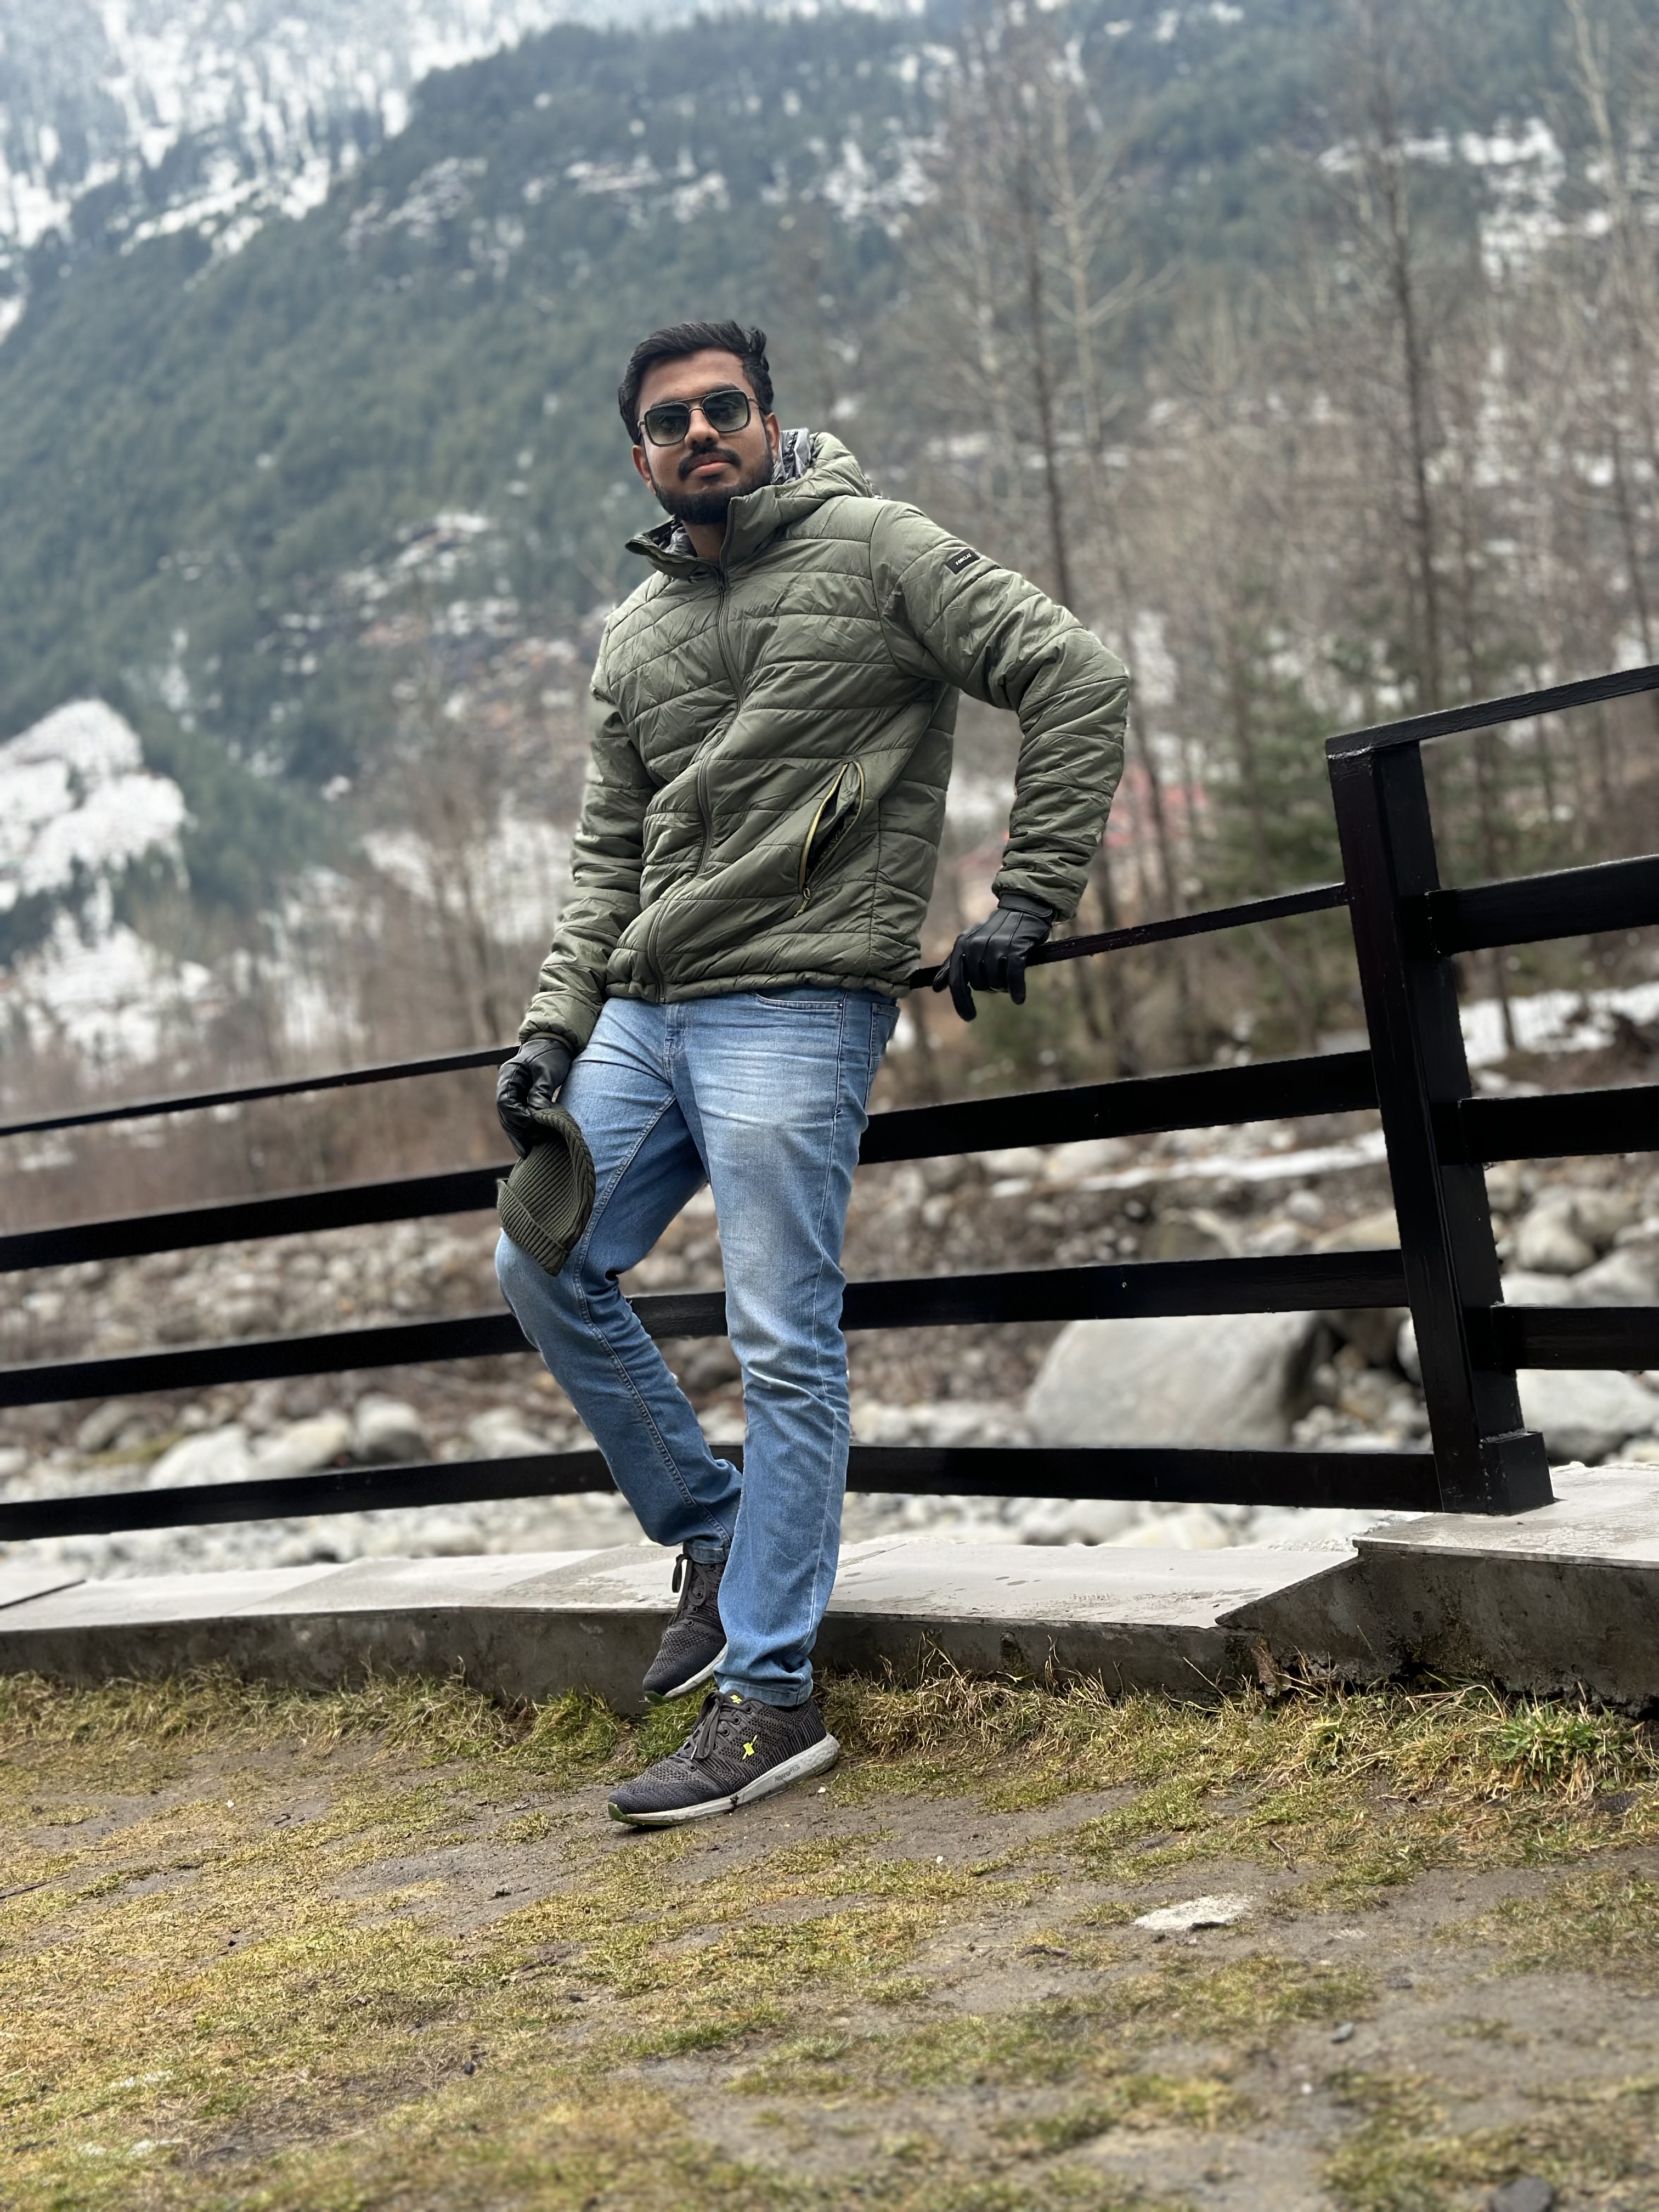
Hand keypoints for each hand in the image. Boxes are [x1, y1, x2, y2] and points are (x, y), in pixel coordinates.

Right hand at [496, 1036, 572, 1157]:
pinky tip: (531, 1146)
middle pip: (506, 1115)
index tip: (534, 1126)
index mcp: (509, 1075)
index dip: (518, 1118)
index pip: (505, 1103)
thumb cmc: (551, 1054)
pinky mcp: (522, 1100)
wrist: (556, 1043)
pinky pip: (519, 1119)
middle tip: (532, 1147)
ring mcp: (513, 1093)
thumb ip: (541, 1091)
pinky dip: (524, 1132)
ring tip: (530, 1153)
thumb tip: (537, 1114)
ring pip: (510, 1120)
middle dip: (518, 1132)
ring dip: (520, 1136)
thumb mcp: (548, 1071)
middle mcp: (507, 1086)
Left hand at [934, 893, 1052, 1021]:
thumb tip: (936, 988)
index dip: (961, 1002)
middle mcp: (975, 945)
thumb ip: (953, 965)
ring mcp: (995, 946)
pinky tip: (1019, 998)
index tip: (968, 1017)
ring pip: (995, 983)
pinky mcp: (1015, 948)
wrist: (1023, 909)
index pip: (956, 980)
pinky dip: (1016, 989)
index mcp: (962, 944)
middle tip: (999, 979)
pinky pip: (1012, 977)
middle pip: (978, 985)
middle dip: (989, 987)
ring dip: (1003, 986)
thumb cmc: (997, 931)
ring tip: (1009, 977)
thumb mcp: (970, 943)